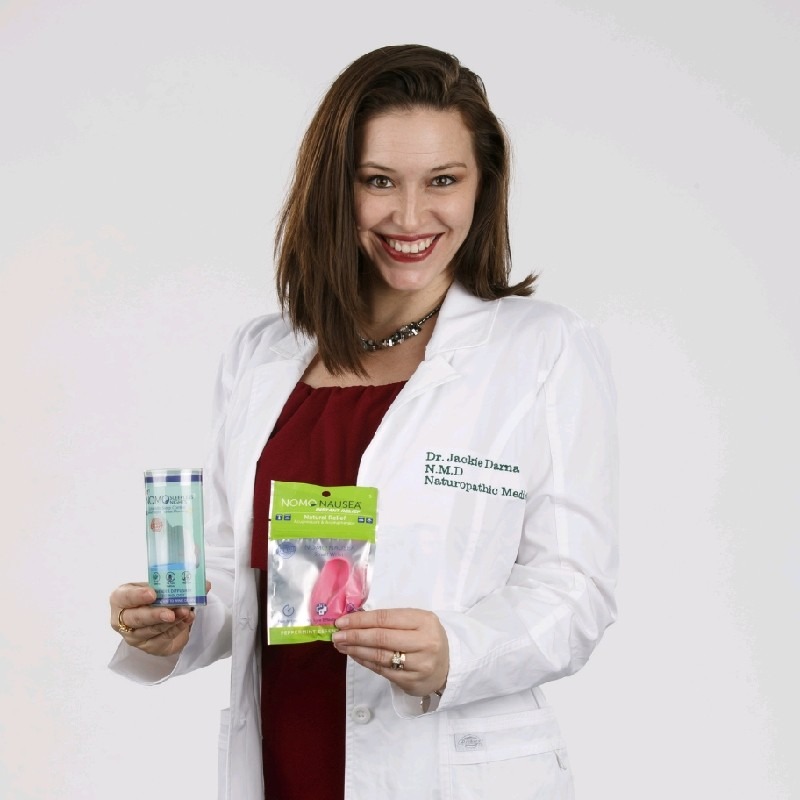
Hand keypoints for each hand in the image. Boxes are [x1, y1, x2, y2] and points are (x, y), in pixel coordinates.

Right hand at [109, 581, 209, 657]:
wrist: (159, 615)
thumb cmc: (154, 597)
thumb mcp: (158, 586)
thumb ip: (176, 583)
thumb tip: (204, 584)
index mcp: (121, 599)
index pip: (123, 597)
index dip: (137, 596)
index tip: (152, 593)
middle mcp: (123, 620)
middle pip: (136, 619)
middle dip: (155, 615)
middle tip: (170, 612)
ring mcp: (135, 636)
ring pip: (153, 630)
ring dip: (172, 622)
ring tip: (186, 612)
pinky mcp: (150, 646)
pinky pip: (164, 638)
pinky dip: (178, 628)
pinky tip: (187, 619)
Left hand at [332, 608, 448, 696]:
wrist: (449, 664)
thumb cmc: (426, 637)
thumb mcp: (416, 621)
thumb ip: (391, 619)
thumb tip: (355, 619)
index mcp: (424, 621)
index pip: (386, 618)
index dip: (361, 620)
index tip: (342, 621)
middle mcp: (424, 642)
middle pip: (381, 638)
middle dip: (354, 636)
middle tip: (336, 635)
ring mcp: (419, 665)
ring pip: (380, 656)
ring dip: (356, 651)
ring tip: (341, 645)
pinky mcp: (412, 682)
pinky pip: (382, 671)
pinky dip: (365, 662)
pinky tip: (355, 656)